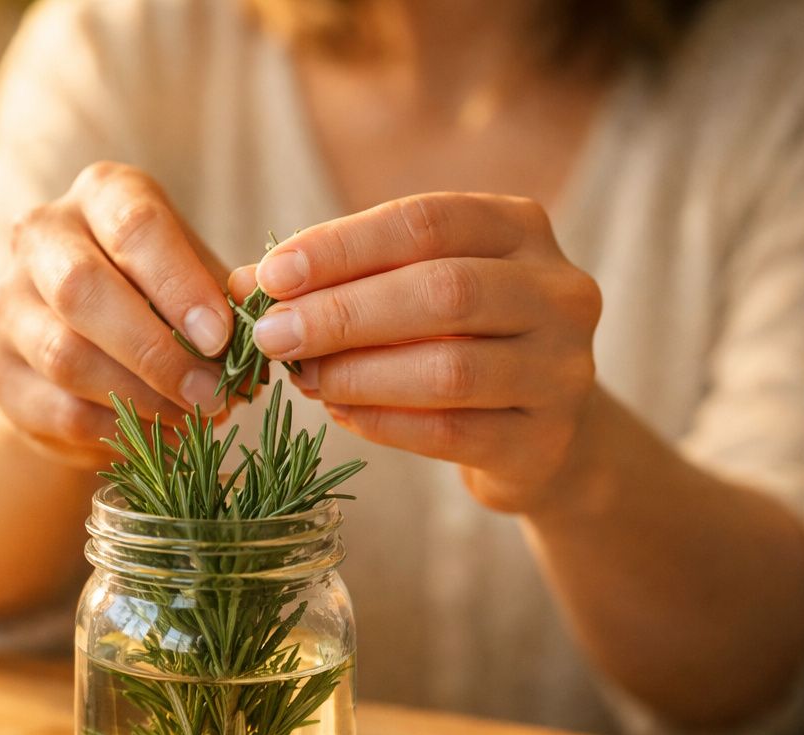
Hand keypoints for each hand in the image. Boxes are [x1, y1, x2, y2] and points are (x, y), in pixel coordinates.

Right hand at [0, 162, 232, 466]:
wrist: (93, 346)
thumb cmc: (164, 297)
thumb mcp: (200, 278)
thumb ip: (225, 297)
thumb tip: (252, 327)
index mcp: (102, 194)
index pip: (134, 226)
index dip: (178, 285)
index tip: (220, 338)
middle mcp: (42, 236)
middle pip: (81, 289)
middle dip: (154, 350)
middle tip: (210, 394)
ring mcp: (9, 304)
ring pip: (65, 356)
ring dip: (139, 397)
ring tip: (194, 418)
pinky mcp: (0, 373)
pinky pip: (59, 410)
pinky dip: (119, 430)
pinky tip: (162, 436)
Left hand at [233, 193, 601, 513]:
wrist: (544, 432)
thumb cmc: (462, 342)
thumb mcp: (413, 290)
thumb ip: (343, 279)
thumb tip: (242, 284)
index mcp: (521, 230)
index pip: (425, 222)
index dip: (342, 246)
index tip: (272, 274)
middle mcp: (559, 292)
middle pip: (441, 290)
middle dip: (342, 312)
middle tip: (272, 334)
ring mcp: (561, 371)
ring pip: (447, 368)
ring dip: (357, 373)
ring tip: (304, 378)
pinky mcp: (542, 444)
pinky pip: (448, 433)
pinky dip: (382, 422)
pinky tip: (340, 413)